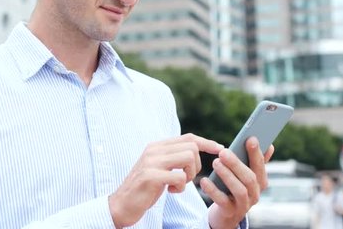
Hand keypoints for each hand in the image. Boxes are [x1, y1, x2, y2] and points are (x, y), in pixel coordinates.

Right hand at [108, 133, 223, 227]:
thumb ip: (172, 157)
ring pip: (188, 157)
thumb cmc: (145, 188)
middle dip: (196, 165)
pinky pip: (180, 176)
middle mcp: (154, 150)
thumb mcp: (159, 168)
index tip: (221, 149)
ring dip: (190, 175)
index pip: (188, 138)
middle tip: (187, 178)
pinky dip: (181, 186)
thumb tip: (195, 150)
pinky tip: (171, 192)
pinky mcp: (151, 176)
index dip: (207, 143)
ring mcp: (151, 162)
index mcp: (157, 146)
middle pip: (192, 147)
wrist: (122, 204)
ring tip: (179, 185)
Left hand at [200, 137, 273, 228]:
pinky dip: (213, 190)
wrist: (226, 214)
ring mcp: (244, 204)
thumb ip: (255, 162)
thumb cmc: (235, 188)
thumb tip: (270, 146)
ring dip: (227, 175)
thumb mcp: (246, 175)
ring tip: (215, 163)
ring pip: (239, 189)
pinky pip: (223, 201)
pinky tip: (204, 180)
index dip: (256, 153)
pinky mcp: (230, 212)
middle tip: (223, 152)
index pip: (260, 166)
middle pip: (250, 178)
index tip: (250, 139)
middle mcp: (255, 194)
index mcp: (260, 182)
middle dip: (237, 164)